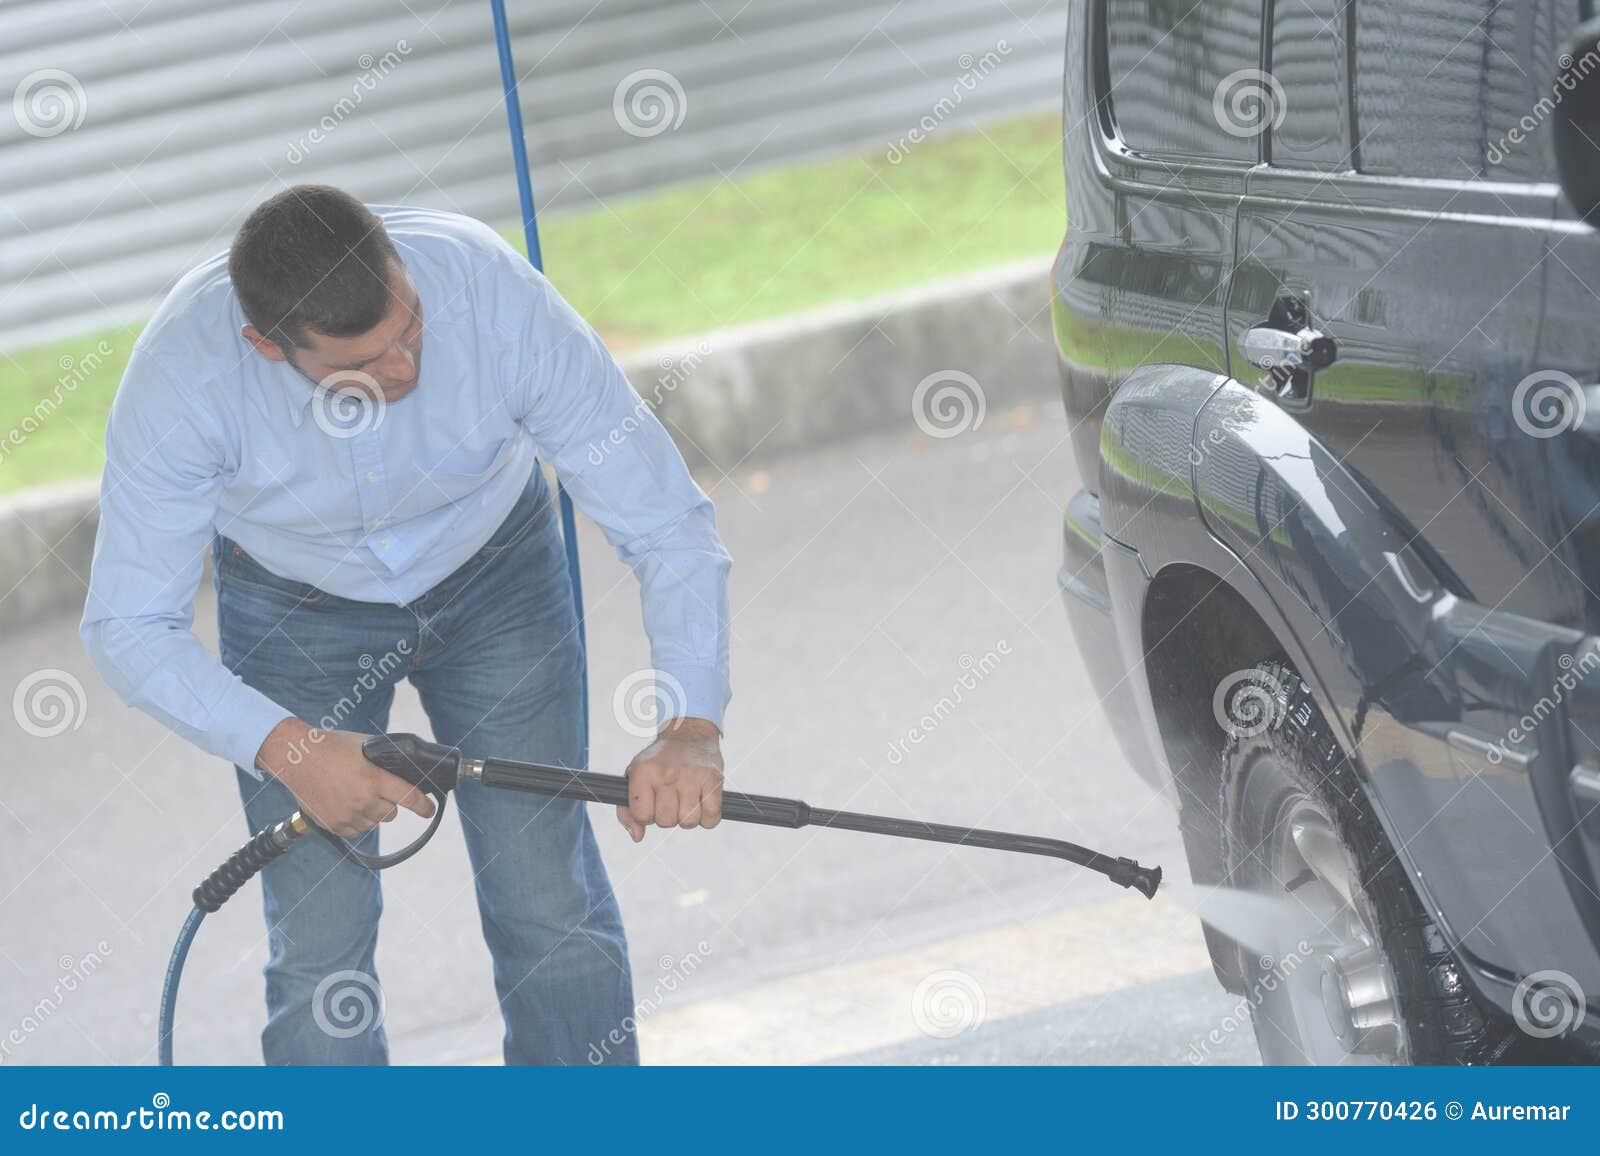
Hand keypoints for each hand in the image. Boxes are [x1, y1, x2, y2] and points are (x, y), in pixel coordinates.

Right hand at [255, 718, 435, 836]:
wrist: (296, 757)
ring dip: (372, 812)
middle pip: (391, 813)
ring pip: (374, 822)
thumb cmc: (332, 746)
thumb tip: (407, 766)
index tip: (429, 810)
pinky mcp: (333, 825)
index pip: (409, 798)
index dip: (424, 806)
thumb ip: (386, 758)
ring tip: (356, 794)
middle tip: (376, 790)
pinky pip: (356, 831)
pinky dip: (355, 821)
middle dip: (389, 803)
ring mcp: (347, 815)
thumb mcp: (365, 746)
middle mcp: (363, 800)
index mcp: (374, 779)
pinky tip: (345, 804)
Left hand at [616, 716, 723, 841]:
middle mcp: (666, 774)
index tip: (652, 803)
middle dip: (668, 816)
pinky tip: (702, 804)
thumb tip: (637, 837)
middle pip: (666, 821)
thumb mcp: (635, 777)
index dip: (647, 815)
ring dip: (688, 817)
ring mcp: (691, 777)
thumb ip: (628, 810)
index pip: (642, 815)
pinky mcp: (713, 780)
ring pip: (688, 822)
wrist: (688, 733)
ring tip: (686, 801)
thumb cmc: (659, 762)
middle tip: (671, 800)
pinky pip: (711, 817)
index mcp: (644, 772)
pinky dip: (708, 818)